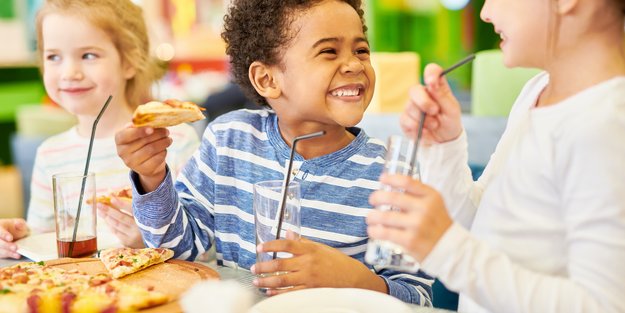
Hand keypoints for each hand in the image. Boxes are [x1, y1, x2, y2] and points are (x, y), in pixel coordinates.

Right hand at [0, 218, 29, 258]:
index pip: (0, 231)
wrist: (15, 234)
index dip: (4, 235)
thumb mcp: (19, 224)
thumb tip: (18, 224)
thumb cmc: (15, 228)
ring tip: (17, 254)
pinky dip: (8, 255)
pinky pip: (1, 254)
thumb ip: (20, 224)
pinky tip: (16, 255)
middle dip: (6, 245)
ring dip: (7, 252)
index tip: (10, 238)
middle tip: (15, 247)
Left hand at [97, 197, 144, 247]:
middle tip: (99, 205)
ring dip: (107, 218)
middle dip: (109, 211)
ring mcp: (132, 236)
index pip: (132, 210)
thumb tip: (113, 198)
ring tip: (100, 211)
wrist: (152, 242)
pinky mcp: (128, 242)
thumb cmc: (146, 224)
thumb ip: (131, 206)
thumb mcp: (142, 214)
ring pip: (116, 226)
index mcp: (145, 219)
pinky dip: (111, 226)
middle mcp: (139, 228)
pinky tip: (106, 221)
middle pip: (121, 218)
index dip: (121, 204)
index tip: (111, 198)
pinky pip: (116, 233)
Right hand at [115, 124, 171, 191]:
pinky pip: (157, 158)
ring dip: (163, 142)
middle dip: (158, 134)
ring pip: (152, 149)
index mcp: (119, 139)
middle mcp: (122, 152)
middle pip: (143, 141)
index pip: (126, 135)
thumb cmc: (142, 142)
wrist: (146, 163)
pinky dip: (164, 151)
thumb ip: (140, 125)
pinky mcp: (143, 170)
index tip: (151, 128)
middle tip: (166, 131)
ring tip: (168, 139)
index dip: (139, 131)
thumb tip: (145, 121)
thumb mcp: (137, 133)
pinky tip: (165, 148)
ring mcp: (132, 163)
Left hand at [251, 237, 386, 295]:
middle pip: (279, 264)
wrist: (354, 278)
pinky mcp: (311, 290)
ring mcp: (309, 278)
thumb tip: (288, 232)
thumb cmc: (337, 262)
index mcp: (310, 249)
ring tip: (257, 281)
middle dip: (263, 266)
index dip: (270, 245)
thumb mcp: (320, 248)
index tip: (260, 247)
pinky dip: (278, 292)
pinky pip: (290, 292)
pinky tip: (270, 291)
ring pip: (281, 280)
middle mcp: (308, 262)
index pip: (286, 244)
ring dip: (266, 281)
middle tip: (254, 267)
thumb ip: (302, 242)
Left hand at [367, 174, 452, 261]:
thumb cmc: (437, 224)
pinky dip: (375, 231)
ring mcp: (417, 225)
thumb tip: (391, 187)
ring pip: (386, 217)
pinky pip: (386, 233)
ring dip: (372, 216)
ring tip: (370, 217)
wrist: (450, 248)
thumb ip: (417, 195)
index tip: (382, 178)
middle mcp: (424, 209)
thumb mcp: (434, 204)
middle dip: (377, 197)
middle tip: (372, 199)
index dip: (391, 178)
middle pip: (393, 197)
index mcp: (431, 196)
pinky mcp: (410, 241)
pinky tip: (372, 230)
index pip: (407, 181)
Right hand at [400, 64, 462, 143]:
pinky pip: (406, 120)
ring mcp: (411, 106)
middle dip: (424, 102)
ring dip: (424, 120)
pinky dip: (417, 128)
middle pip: (414, 90)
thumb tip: (433, 83)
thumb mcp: (452, 110)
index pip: (431, 71)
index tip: (432, 82)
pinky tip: (425, 131)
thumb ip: (442, 95)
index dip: (431, 73)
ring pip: (410, 107)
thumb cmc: (450, 122)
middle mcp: (421, 94)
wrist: (444, 141)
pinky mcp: (405, 119)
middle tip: (435, 112)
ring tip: (435, 125)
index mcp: (435, 87)